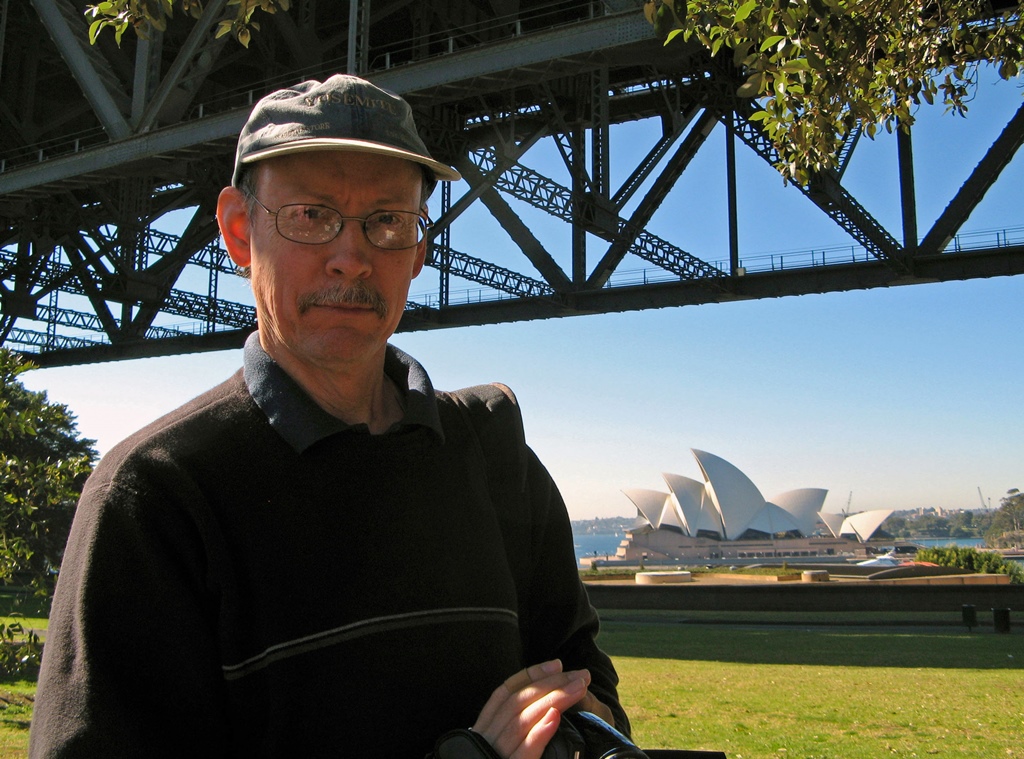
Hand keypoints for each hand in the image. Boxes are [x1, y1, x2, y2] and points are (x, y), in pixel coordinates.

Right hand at [471, 660, 591, 758]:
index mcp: (482, 731)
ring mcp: (495, 755)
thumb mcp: (497, 747)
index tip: (557, 664)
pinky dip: (539, 732)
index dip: (530, 675)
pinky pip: (524, 750)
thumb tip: (544, 708)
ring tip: (579, 688)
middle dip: (551, 683)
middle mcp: (485, 739)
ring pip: (522, 719)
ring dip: (553, 699)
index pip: (504, 693)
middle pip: (518, 701)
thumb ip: (513, 731)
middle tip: (581, 674)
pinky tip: (555, 717)